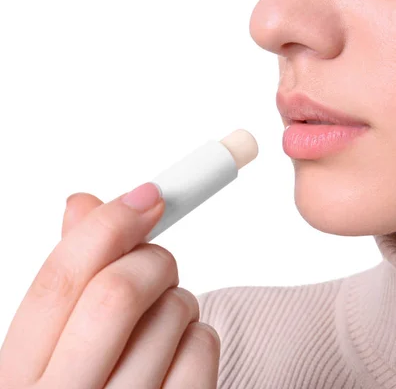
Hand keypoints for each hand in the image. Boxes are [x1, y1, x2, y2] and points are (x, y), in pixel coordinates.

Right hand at [0, 183, 219, 388]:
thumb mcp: (57, 347)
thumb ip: (71, 280)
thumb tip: (85, 203)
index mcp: (20, 375)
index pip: (59, 281)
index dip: (108, 225)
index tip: (149, 195)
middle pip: (118, 293)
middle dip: (153, 258)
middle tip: (160, 261)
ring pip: (174, 312)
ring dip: (179, 300)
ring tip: (162, 323)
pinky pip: (204, 346)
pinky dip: (200, 334)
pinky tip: (179, 354)